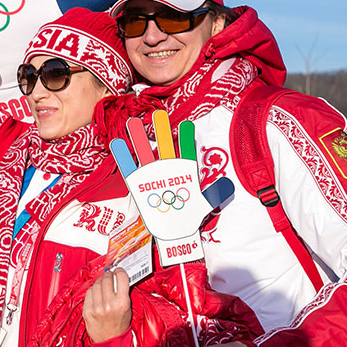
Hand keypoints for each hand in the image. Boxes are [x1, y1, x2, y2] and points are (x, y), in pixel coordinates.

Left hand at [82, 268, 131, 342]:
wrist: (110, 342)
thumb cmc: (120, 325)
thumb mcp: (128, 308)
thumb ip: (123, 292)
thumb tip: (117, 277)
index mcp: (122, 303)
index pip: (121, 277)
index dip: (119, 271)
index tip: (118, 271)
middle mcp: (109, 305)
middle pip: (106, 279)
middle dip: (108, 275)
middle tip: (109, 276)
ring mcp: (96, 308)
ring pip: (96, 284)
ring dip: (100, 282)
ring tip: (103, 285)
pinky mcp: (87, 311)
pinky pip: (88, 293)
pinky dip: (93, 290)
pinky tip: (96, 293)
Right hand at [109, 112, 233, 265]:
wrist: (175, 231)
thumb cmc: (190, 215)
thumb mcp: (206, 203)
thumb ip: (216, 192)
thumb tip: (228, 184)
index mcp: (185, 169)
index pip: (186, 149)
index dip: (186, 138)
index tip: (185, 125)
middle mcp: (168, 168)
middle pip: (165, 145)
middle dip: (161, 131)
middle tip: (158, 115)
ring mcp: (153, 175)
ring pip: (145, 152)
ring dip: (138, 138)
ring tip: (132, 123)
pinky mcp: (139, 184)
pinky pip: (130, 168)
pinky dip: (123, 157)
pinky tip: (118, 144)